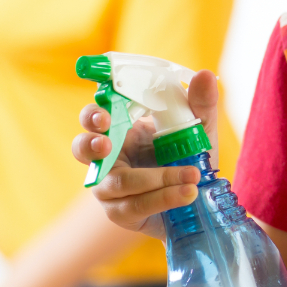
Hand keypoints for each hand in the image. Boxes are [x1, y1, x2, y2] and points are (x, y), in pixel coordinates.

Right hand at [71, 70, 220, 238]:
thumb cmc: (189, 157)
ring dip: (154, 179)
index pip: (94, 116)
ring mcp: (110, 186)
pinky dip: (164, 198)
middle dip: (91, 144)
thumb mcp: (200, 130)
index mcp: (121, 129)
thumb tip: (204, 75)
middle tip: (106, 144)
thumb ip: (201, 105)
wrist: (198, 200)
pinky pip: (134, 205)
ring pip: (114, 182)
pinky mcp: (121, 211)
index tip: (104, 115)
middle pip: (82, 148)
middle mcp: (109, 156)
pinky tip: (188, 193)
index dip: (92, 114)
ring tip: (189, 176)